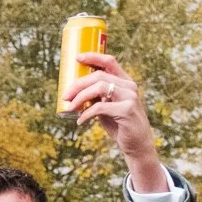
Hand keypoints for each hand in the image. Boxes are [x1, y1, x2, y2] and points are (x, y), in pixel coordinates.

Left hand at [63, 52, 167, 192]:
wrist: (136, 144)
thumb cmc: (119, 124)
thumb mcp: (107, 107)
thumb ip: (97, 97)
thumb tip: (74, 91)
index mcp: (124, 81)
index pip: (109, 61)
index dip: (93, 56)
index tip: (77, 57)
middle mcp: (129, 86)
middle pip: (98, 76)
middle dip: (78, 84)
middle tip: (65, 96)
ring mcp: (130, 97)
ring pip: (99, 88)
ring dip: (80, 97)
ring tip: (70, 107)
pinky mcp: (127, 110)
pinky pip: (100, 107)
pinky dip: (86, 114)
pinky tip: (80, 121)